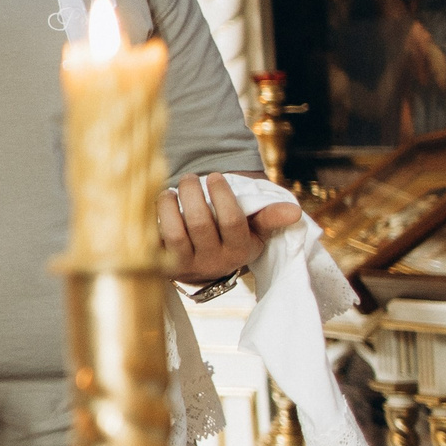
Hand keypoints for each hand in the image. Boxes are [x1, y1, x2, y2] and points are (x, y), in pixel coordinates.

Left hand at [161, 173, 302, 285]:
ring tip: (170, 190)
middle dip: (193, 194)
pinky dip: (151, 220)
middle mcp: (213, 261)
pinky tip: (155, 206)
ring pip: (175, 233)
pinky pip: (151, 242)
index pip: (231, 222)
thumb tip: (295, 211)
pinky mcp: (161, 265)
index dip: (222, 196)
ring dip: (169, 205)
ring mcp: (186, 265)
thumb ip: (269, 218)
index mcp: (239, 251)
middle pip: (201, 224)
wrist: (199, 269)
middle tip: (189, 177)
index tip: (215, 176)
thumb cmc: (228, 239)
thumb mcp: (253, 231)